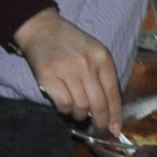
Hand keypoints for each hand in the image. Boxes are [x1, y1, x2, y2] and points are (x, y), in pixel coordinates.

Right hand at [14, 9, 123, 131]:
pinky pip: (63, 103)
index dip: (115, 115)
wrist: (42, 27)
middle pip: (98, 104)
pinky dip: (65, 110)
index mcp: (102, 58)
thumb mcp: (94, 53)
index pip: (113, 94)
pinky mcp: (48, 75)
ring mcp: (66, 69)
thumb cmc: (70, 43)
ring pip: (81, 106)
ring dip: (80, 115)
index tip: (115, 129)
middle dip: (100, 121)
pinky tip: (65, 106)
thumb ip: (104, 77)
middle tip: (98, 127)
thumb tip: (111, 111)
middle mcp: (86, 64)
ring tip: (78, 111)